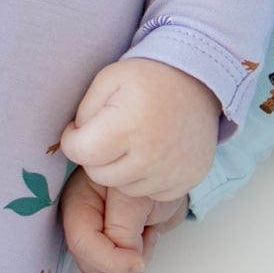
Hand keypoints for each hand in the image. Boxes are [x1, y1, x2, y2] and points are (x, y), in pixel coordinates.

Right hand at [59, 167, 184, 272]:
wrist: (170, 174)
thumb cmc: (152, 175)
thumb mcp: (135, 197)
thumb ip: (122, 229)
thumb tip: (124, 262)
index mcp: (79, 202)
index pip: (83, 244)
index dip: (110, 261)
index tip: (138, 262)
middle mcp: (82, 222)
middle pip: (90, 265)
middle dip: (121, 264)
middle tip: (145, 235)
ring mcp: (95, 239)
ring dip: (130, 267)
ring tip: (145, 234)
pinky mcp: (110, 250)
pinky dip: (134, 267)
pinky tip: (144, 238)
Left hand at [60, 57, 219, 204]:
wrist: (200, 80)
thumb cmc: (148, 78)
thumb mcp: (107, 79)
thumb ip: (83, 112)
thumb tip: (75, 144)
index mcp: (129, 125)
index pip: (81, 152)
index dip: (73, 139)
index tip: (81, 128)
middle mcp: (151, 155)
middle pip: (99, 174)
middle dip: (96, 156)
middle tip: (109, 134)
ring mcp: (171, 172)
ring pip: (123, 188)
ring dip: (121, 168)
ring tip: (133, 142)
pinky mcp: (186, 181)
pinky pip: (150, 194)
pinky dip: (145, 178)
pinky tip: (152, 153)